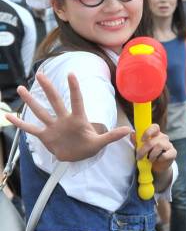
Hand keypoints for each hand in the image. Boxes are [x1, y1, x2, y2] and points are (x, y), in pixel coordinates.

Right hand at [6, 73, 131, 161]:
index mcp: (78, 119)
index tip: (71, 74)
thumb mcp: (100, 142)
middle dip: (48, 88)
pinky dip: (19, 124)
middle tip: (40, 74)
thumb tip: (128, 130)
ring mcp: (53, 127)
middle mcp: (64, 119)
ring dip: (31, 101)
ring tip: (21, 89)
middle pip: (55, 101)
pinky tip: (8, 116)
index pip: (76, 101)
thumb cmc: (89, 146)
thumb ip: (112, 136)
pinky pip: (30, 129)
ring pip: (40, 112)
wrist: (77, 156)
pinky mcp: (45, 136)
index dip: (74, 88)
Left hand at [135, 124, 176, 173]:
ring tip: (149, 160)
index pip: (155, 127)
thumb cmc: (148, 155)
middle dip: (144, 150)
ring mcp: (169, 144)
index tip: (142, 140)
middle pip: (154, 140)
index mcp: (155, 134)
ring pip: (159, 146)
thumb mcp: (140, 148)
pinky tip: (158, 160)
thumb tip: (132, 132)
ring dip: (151, 155)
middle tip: (139, 157)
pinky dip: (159, 159)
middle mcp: (163, 137)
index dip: (148, 132)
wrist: (157, 167)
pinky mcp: (173, 153)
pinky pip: (165, 155)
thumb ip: (136, 141)